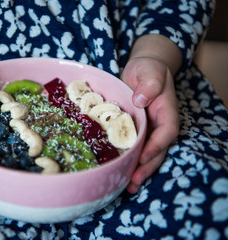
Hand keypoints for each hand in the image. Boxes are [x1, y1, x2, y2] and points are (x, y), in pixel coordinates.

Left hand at [121, 57, 179, 193]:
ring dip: (139, 170)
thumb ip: (149, 83)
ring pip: (147, 153)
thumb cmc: (147, 68)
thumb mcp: (149, 70)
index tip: (144, 156)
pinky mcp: (137, 131)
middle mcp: (159, 124)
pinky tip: (119, 173)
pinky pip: (135, 148)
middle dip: (147, 167)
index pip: (167, 131)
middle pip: (158, 150)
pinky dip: (129, 161)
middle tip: (134, 182)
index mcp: (166, 110)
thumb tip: (141, 101)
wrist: (141, 71)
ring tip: (128, 187)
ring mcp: (149, 129)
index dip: (157, 146)